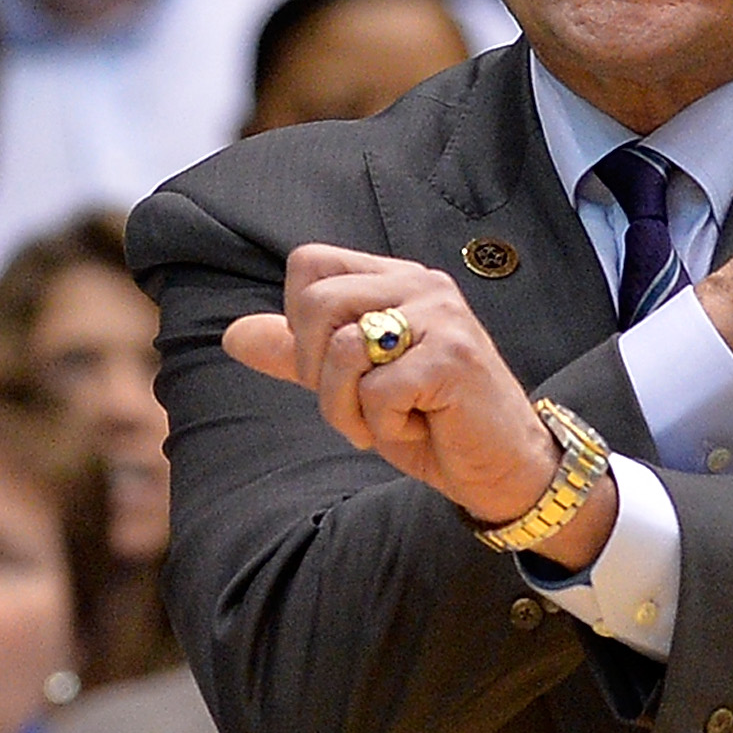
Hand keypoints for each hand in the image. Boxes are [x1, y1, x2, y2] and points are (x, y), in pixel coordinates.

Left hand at [224, 245, 617, 565]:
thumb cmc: (429, 422)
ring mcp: (440, 316)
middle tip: (354, 405)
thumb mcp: (351, 385)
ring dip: (347, 409)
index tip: (330, 368)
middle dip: (316, 372)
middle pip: (314, 302)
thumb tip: (232, 335)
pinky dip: (384, 426)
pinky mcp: (454, 356)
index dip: (298, 323)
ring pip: (342, 348)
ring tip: (385, 422)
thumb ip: (296, 355)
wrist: (500, 468)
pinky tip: (419, 428)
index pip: (308, 265)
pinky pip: (377, 390)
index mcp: (393, 280)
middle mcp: (419, 284)